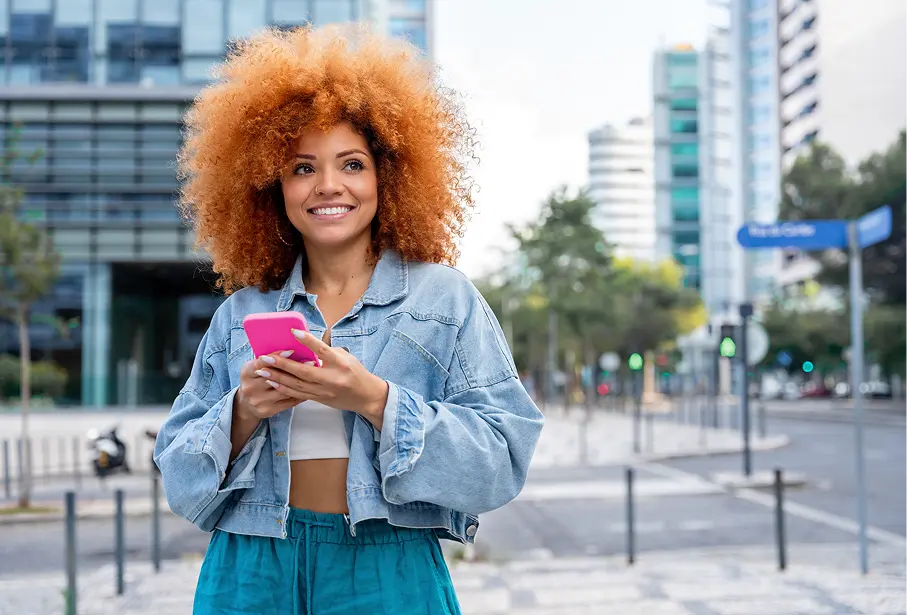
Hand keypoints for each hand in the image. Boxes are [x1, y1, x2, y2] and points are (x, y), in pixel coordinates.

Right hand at [236, 351, 304, 421]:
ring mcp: (259, 401)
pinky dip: (300, 394)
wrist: (247, 404)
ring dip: (300, 382)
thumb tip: (291, 350)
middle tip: (311, 362)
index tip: (291, 351)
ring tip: (314, 374)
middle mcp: (250, 388)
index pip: (261, 363)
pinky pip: (288, 401)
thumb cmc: (256, 379)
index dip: (276, 356)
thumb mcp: (255, 368)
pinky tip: (310, 387)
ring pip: (284, 390)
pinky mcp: (267, 410)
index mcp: (246, 373)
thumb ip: (268, 360)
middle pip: (274, 377)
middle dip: (294, 369)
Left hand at [259, 330, 388, 427]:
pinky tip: (273, 383)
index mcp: (340, 364)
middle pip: (303, 371)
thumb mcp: (346, 358)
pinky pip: (298, 394)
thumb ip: (327, 352)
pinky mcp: (319, 399)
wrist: (366, 397)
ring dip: (278, 377)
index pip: (322, 350)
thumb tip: (308, 345)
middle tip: (266, 357)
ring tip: (263, 370)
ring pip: (297, 384)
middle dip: (282, 364)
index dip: (307, 341)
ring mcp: (324, 391)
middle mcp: (332, 378)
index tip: (293, 332)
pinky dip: (285, 388)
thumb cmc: (356, 373)